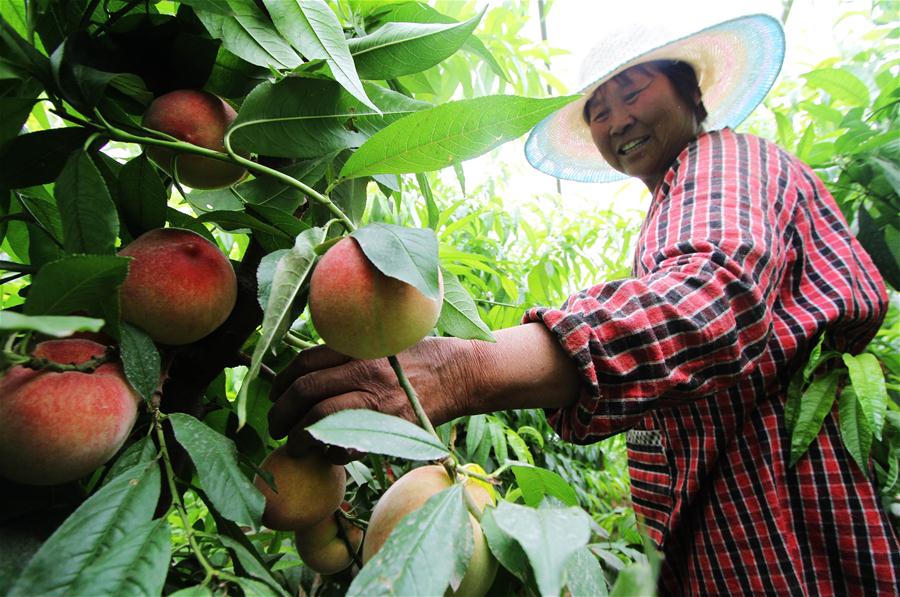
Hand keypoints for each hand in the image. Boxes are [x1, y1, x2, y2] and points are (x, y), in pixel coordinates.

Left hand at [268, 336, 478, 460]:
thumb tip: (307, 372)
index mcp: (358, 349)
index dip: (282, 381)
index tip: (275, 394)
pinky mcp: (390, 427)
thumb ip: (347, 354)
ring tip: (293, 445)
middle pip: (305, 391)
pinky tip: (327, 453)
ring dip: (298, 437)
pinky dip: (330, 452)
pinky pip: (348, 445)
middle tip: (275, 426)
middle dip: (281, 412)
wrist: (459, 373)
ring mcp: (377, 402)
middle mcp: (364, 373)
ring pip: (320, 419)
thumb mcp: (380, 343)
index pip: (305, 363)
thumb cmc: (418, 358)